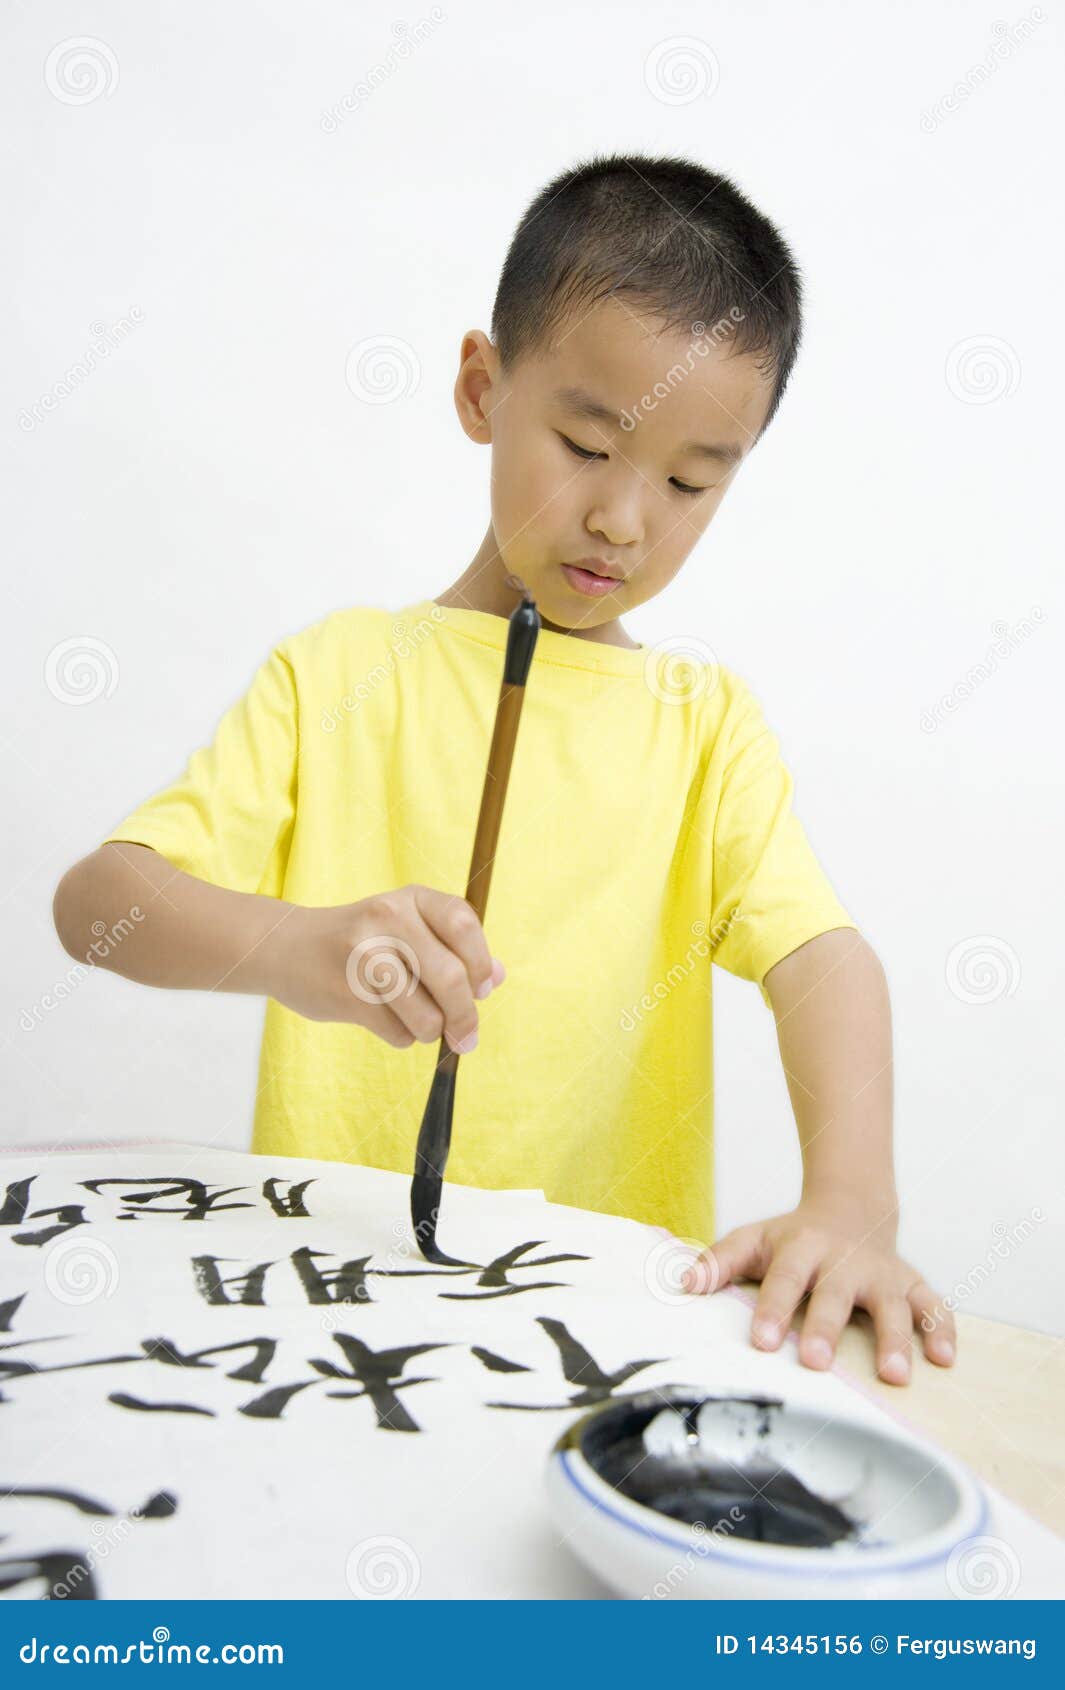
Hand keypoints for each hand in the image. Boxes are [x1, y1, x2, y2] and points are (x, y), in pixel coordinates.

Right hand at [265, 884, 504, 1050]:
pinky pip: (399, 1032)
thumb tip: (499, 978)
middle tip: (467, 1037)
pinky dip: (402, 1035)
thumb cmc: (361, 941)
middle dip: (466, 1016)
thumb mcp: (407, 927)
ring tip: (418, 1022)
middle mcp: (386, 919)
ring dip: (431, 1031)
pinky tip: (382, 1017)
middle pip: (451, 977)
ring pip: (427, 1015)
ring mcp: (363, 956)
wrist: (286, 947)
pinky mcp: (345, 994)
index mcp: (410, 898)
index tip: (483, 988)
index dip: (481, 962)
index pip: (463, 923)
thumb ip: (453, 948)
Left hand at [681, 1195, 955, 1384]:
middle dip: (827, 1327)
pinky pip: (933, 1305)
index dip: (774, 1308)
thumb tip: (684, 1283)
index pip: (786, 1278)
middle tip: (817, 1364)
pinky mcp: (911, 1283)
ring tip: (894, 1375)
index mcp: (802, 1247)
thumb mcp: (752, 1240)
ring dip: (896, 1338)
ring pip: (894, 1304)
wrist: (848, 1209)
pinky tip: (944, 1360)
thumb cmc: (791, 1238)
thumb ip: (719, 1261)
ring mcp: (882, 1272)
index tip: (762, 1341)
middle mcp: (845, 1260)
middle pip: (837, 1294)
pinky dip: (942, 1329)